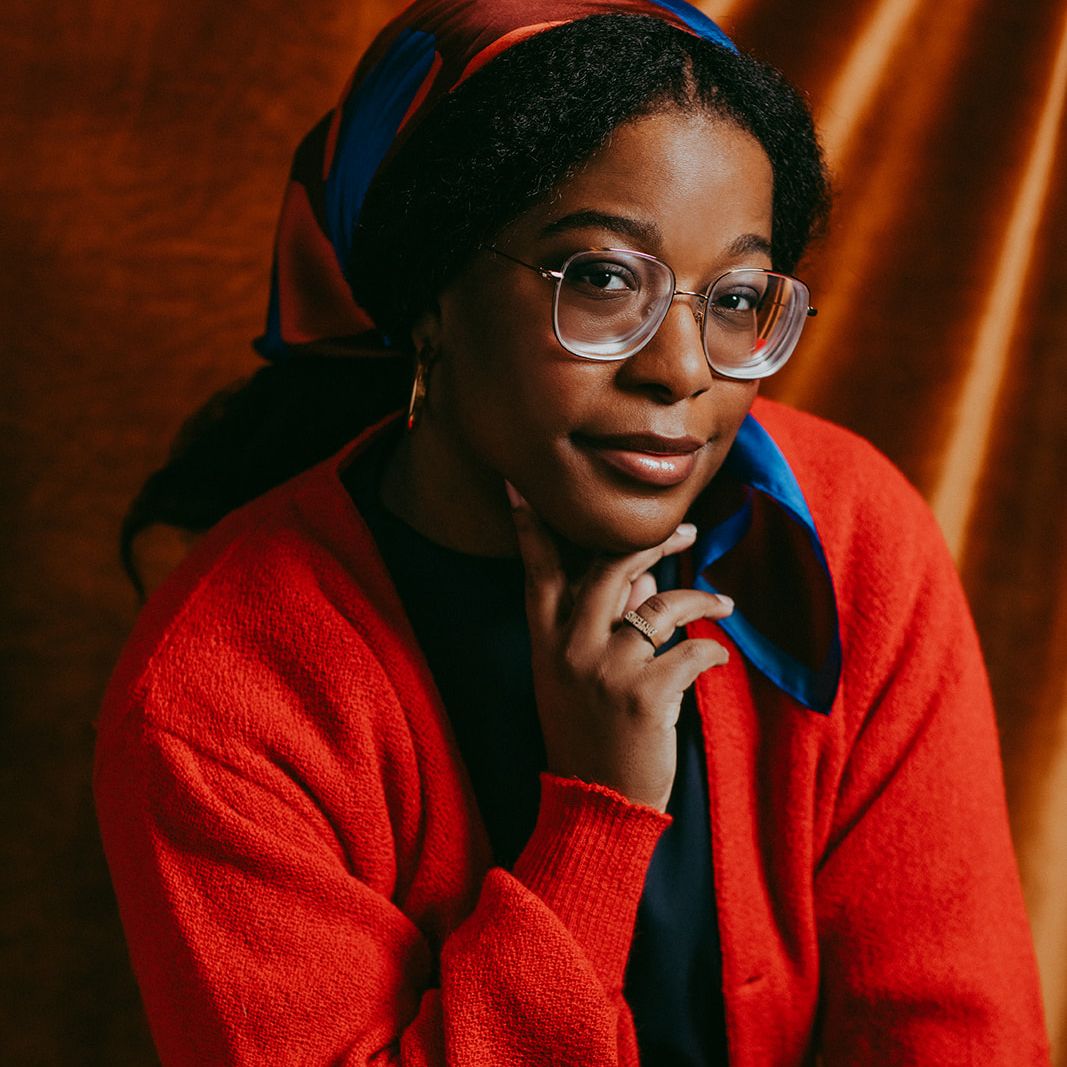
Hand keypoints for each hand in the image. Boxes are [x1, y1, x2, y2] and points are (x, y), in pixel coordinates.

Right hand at [506, 484, 732, 812]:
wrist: (597, 808)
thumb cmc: (590, 737)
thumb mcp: (576, 678)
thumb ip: (603, 623)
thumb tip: (640, 579)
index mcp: (547, 643)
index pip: (539, 570)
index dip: (532, 526)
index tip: (523, 485)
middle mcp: (571, 649)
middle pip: (612, 566)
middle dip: (654, 540)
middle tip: (688, 528)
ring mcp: (607, 670)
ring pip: (664, 605)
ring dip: (703, 599)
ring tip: (725, 604)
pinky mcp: (647, 695)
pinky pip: (693, 651)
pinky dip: (713, 652)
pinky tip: (718, 660)